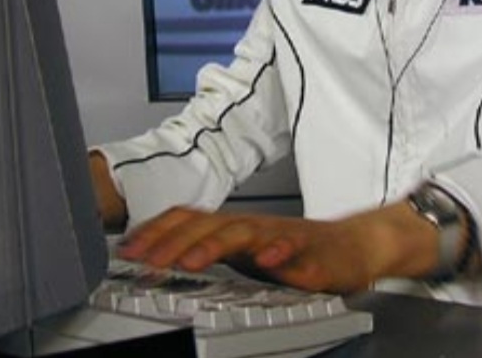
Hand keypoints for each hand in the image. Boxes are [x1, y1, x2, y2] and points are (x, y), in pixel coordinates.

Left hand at [116, 202, 442, 293]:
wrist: (355, 247)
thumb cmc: (298, 252)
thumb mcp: (246, 254)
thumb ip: (212, 252)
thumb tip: (165, 257)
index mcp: (233, 229)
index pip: (187, 221)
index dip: (156, 232)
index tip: (126, 249)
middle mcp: (252, 227)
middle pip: (206, 225)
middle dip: (171, 241)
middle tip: (144, 260)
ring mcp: (280, 236)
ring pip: (242, 233)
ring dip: (213, 246)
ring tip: (189, 260)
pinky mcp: (310, 249)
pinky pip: (292, 249)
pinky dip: (277, 253)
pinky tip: (266, 262)